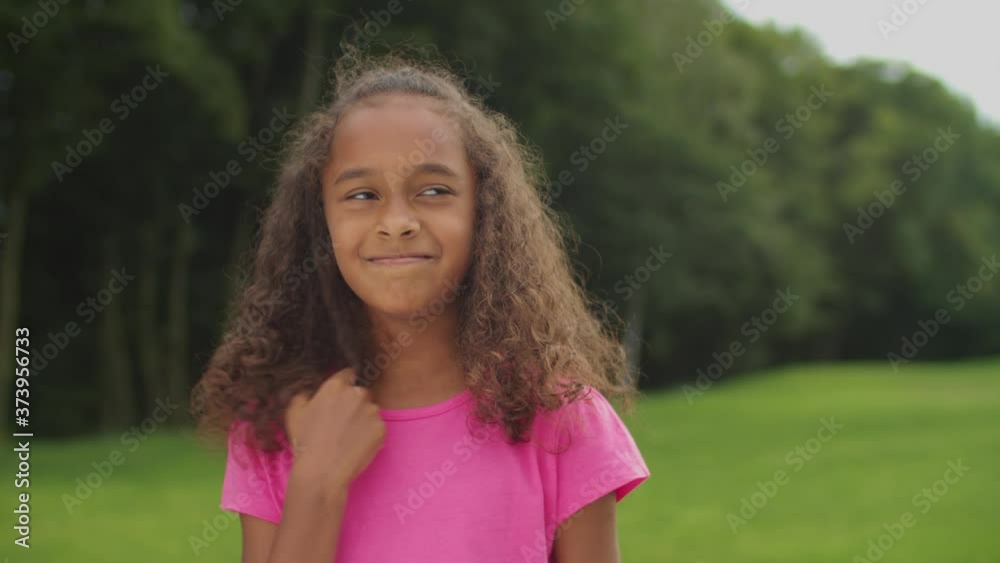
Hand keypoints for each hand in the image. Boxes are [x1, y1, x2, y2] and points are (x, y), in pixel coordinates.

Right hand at [283, 368, 385, 497]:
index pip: (348, 374)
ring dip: (363, 419)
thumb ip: (305, 394)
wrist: (322, 471)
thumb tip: (311, 392)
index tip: (341, 396)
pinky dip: (370, 434)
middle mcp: (357, 394)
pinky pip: (377, 427)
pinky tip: (355, 445)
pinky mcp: (381, 429)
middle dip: (354, 403)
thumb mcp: (294, 413)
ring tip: (348, 437)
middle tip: (342, 422)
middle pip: (360, 393)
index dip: (344, 384)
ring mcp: (372, 411)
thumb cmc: (305, 442)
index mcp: (336, 386)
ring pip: (370, 410)